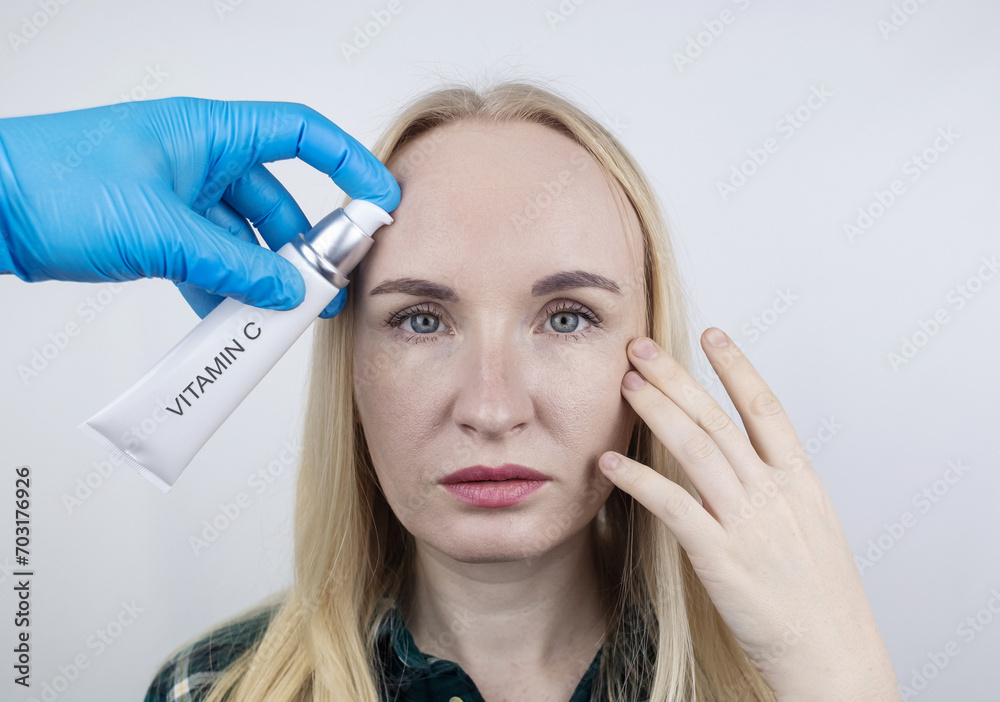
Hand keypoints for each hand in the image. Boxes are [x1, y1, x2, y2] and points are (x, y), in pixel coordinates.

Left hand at [0, 97, 399, 318]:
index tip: (378, 202)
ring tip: (275, 317)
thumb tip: (286, 291)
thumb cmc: (55, 184)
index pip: (299, 134)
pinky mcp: (159, 229)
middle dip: (302, 248)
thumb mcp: (159, 231)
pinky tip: (228, 321)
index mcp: (208, 133)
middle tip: (322, 291)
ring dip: (260, 278)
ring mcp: (179, 196)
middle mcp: (200, 160)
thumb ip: (232, 265)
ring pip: (244, 239)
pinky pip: (209, 260)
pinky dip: (222, 289)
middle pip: (277, 201)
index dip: (347, 164)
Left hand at [598, 328, 899, 700]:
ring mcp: (749, 523)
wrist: (834, 656)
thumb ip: (774, 491)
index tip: (711, 333)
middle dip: (675, 377)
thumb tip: (738, 464)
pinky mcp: (721, 557)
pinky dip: (639, 478)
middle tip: (640, 347)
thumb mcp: (810, 529)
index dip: (736, 367)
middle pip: (718, 419)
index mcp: (801, 482)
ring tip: (625, 383)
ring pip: (695, 449)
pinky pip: (672, 505)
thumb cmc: (820, 598)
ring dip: (656, 411)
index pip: (766, 408)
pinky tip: (610, 463)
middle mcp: (775, 493)